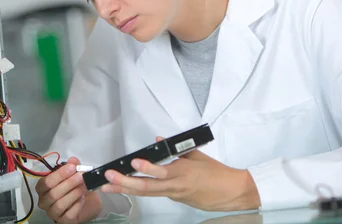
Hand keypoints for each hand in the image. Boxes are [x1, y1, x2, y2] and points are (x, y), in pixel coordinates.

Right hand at [36, 157, 101, 223]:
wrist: (86, 201)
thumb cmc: (74, 186)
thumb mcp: (74, 174)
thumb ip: (73, 166)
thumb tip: (73, 160)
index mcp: (43, 188)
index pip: (46, 182)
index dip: (59, 175)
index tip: (72, 168)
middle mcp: (44, 201)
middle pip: (53, 194)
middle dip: (69, 183)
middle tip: (81, 176)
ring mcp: (52, 212)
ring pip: (59, 205)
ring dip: (73, 194)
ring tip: (83, 187)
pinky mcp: (63, 221)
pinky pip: (68, 214)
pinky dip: (77, 205)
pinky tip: (82, 198)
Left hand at [101, 137, 260, 211]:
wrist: (232, 192)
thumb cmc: (218, 174)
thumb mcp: (197, 155)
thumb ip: (175, 148)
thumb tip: (158, 142)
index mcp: (183, 172)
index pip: (162, 171)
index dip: (146, 168)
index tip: (133, 162)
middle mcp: (176, 186)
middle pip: (147, 187)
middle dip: (125, 182)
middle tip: (109, 177)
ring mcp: (175, 195)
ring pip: (147, 194)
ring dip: (126, 189)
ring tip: (109, 186)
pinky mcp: (176, 199)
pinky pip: (155, 195)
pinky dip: (139, 191)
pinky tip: (127, 188)